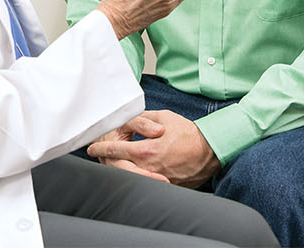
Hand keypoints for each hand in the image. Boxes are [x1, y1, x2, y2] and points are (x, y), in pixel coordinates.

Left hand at [86, 110, 220, 187]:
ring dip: (118, 169)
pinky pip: (145, 183)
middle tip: (96, 157)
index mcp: (146, 150)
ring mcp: (156, 178)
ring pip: (129, 177)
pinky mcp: (165, 185)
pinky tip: (130, 172)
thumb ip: (143, 118)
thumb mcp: (164, 118)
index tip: (92, 148)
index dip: (100, 148)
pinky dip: (135, 178)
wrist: (210, 151)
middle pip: (116, 168)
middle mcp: (148, 167)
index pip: (115, 150)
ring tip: (111, 162)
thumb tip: (130, 118)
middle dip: (104, 161)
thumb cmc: (188, 133)